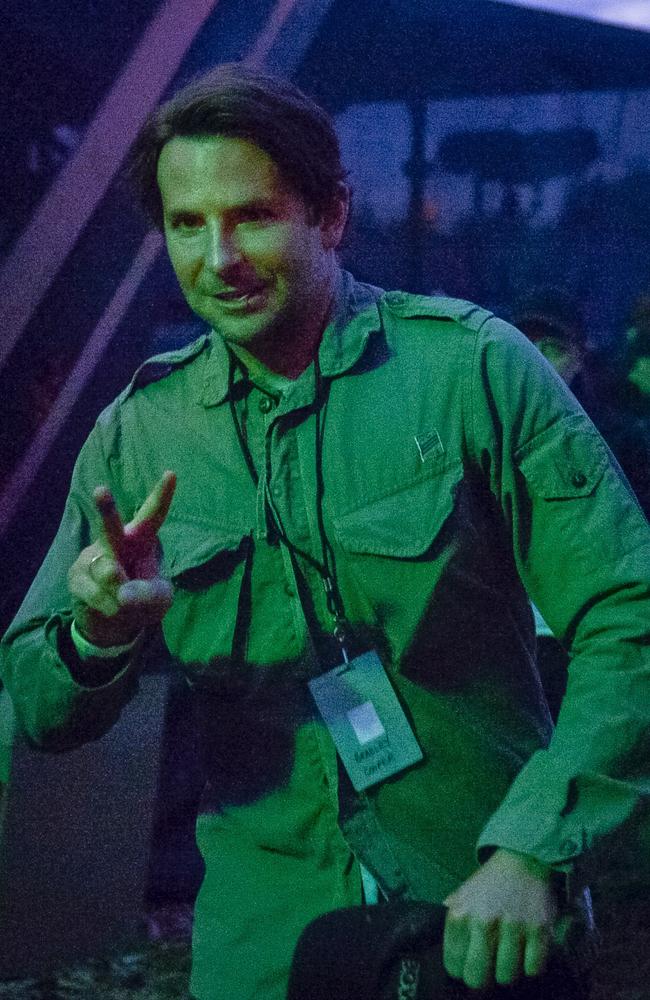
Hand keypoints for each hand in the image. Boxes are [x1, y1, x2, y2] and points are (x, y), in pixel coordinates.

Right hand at [68, 471, 176, 646]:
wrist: (114, 625)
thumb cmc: (142, 600)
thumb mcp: (159, 599)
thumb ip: (149, 594)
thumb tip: (121, 594)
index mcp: (140, 540)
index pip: (152, 516)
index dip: (162, 496)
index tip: (171, 474)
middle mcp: (114, 542)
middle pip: (111, 526)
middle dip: (105, 509)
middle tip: (100, 490)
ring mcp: (92, 557)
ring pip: (107, 572)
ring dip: (120, 593)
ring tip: (122, 602)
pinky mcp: (76, 576)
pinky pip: (95, 592)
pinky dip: (108, 605)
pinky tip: (109, 608)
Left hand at [443, 848, 556, 989]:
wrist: (522, 860)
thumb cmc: (489, 884)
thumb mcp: (461, 897)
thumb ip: (453, 926)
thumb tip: (451, 959)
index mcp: (459, 915)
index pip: (453, 967)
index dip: (463, 969)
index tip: (470, 963)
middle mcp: (483, 922)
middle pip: (477, 979)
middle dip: (483, 977)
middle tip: (490, 967)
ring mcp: (512, 926)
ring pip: (506, 977)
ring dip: (509, 970)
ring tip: (509, 953)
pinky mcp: (538, 930)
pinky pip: (533, 969)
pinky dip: (531, 964)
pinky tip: (527, 950)